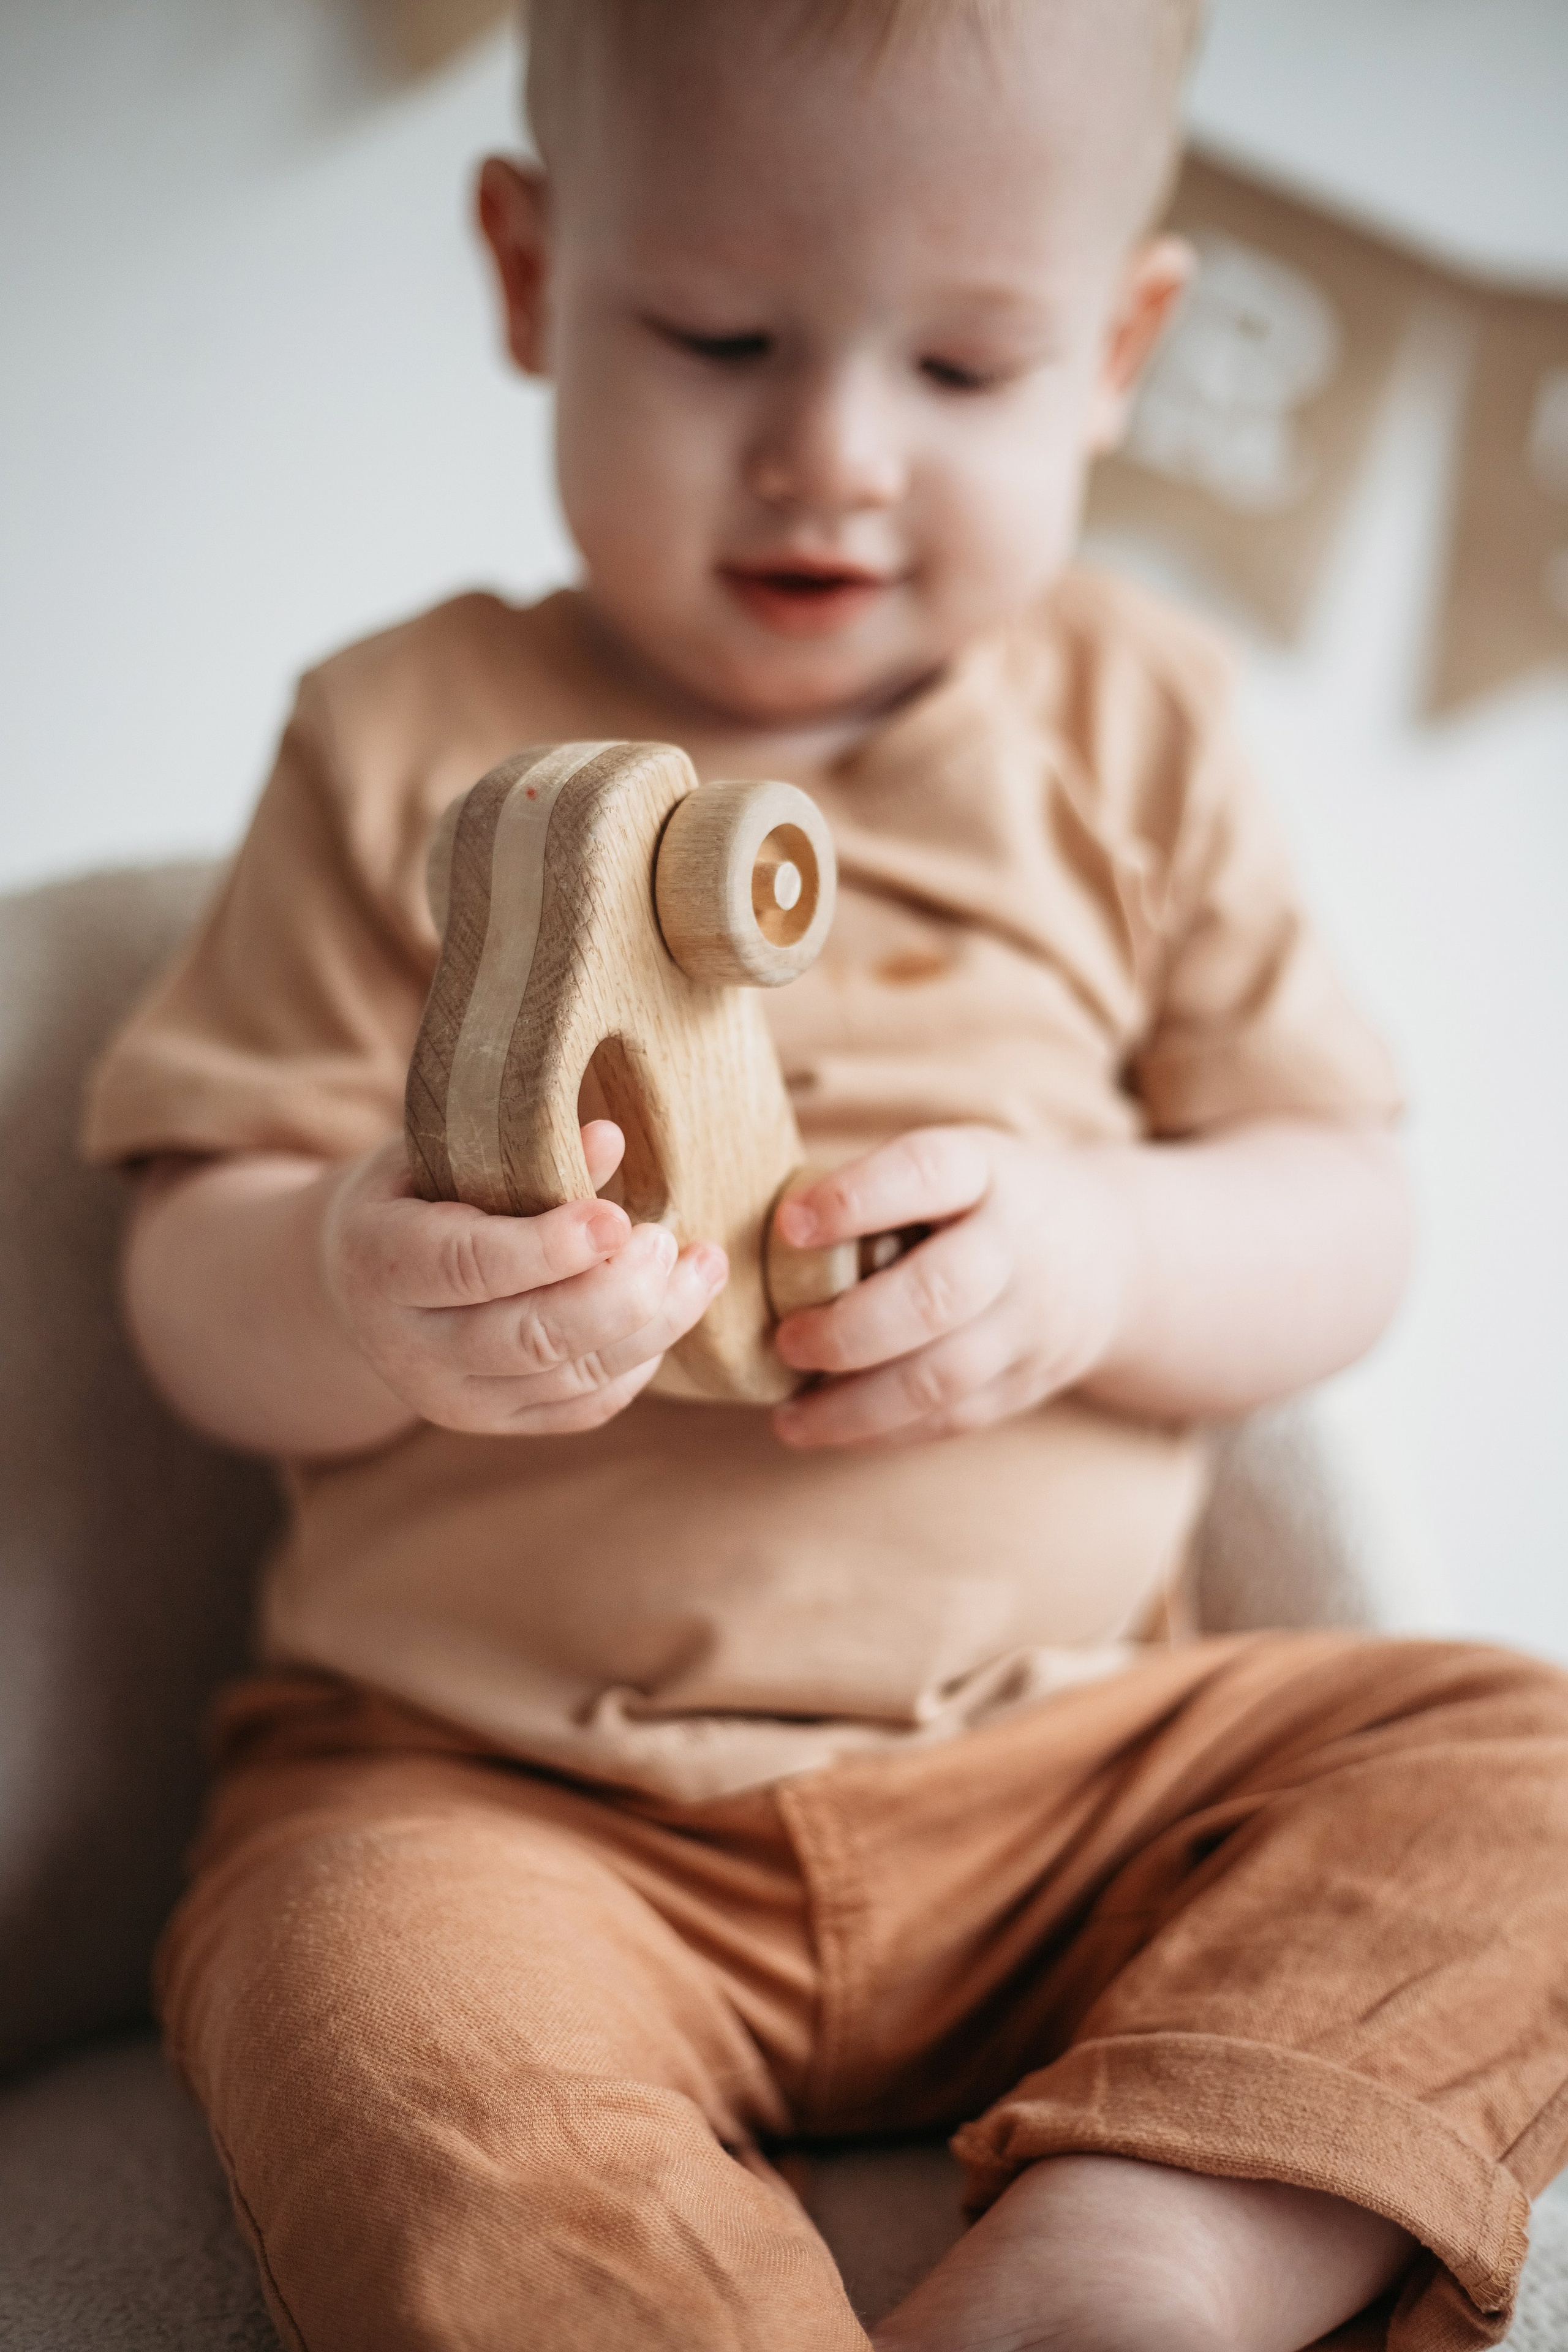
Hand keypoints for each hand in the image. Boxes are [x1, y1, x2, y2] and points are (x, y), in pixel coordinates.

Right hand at [320, 1122, 726, 1435]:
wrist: (362, 1279)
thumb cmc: (417, 1193)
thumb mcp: (445, 1153)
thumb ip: (520, 1150)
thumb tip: (610, 1140)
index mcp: (383, 1262)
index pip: (469, 1265)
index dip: (550, 1247)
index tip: (617, 1219)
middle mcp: (411, 1347)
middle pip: (531, 1339)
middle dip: (618, 1293)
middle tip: (666, 1241)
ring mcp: (456, 1399)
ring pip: (572, 1377)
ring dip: (654, 1325)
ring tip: (702, 1265)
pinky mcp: (499, 1424)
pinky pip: (586, 1407)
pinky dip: (640, 1361)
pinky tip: (672, 1310)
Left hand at [769, 1127, 1131, 1449]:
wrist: (1113, 1257)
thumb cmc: (990, 1201)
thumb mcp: (958, 1164)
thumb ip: (878, 1190)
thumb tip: (755, 1231)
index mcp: (988, 1172)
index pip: (925, 1173)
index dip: (855, 1198)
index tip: (788, 1224)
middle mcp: (1015, 1248)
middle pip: (936, 1295)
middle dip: (849, 1329)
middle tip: (784, 1341)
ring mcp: (1028, 1324)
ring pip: (940, 1378)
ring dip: (853, 1405)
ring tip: (786, 1416)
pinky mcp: (1025, 1384)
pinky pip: (948, 1419)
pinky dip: (880, 1431)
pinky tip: (824, 1429)